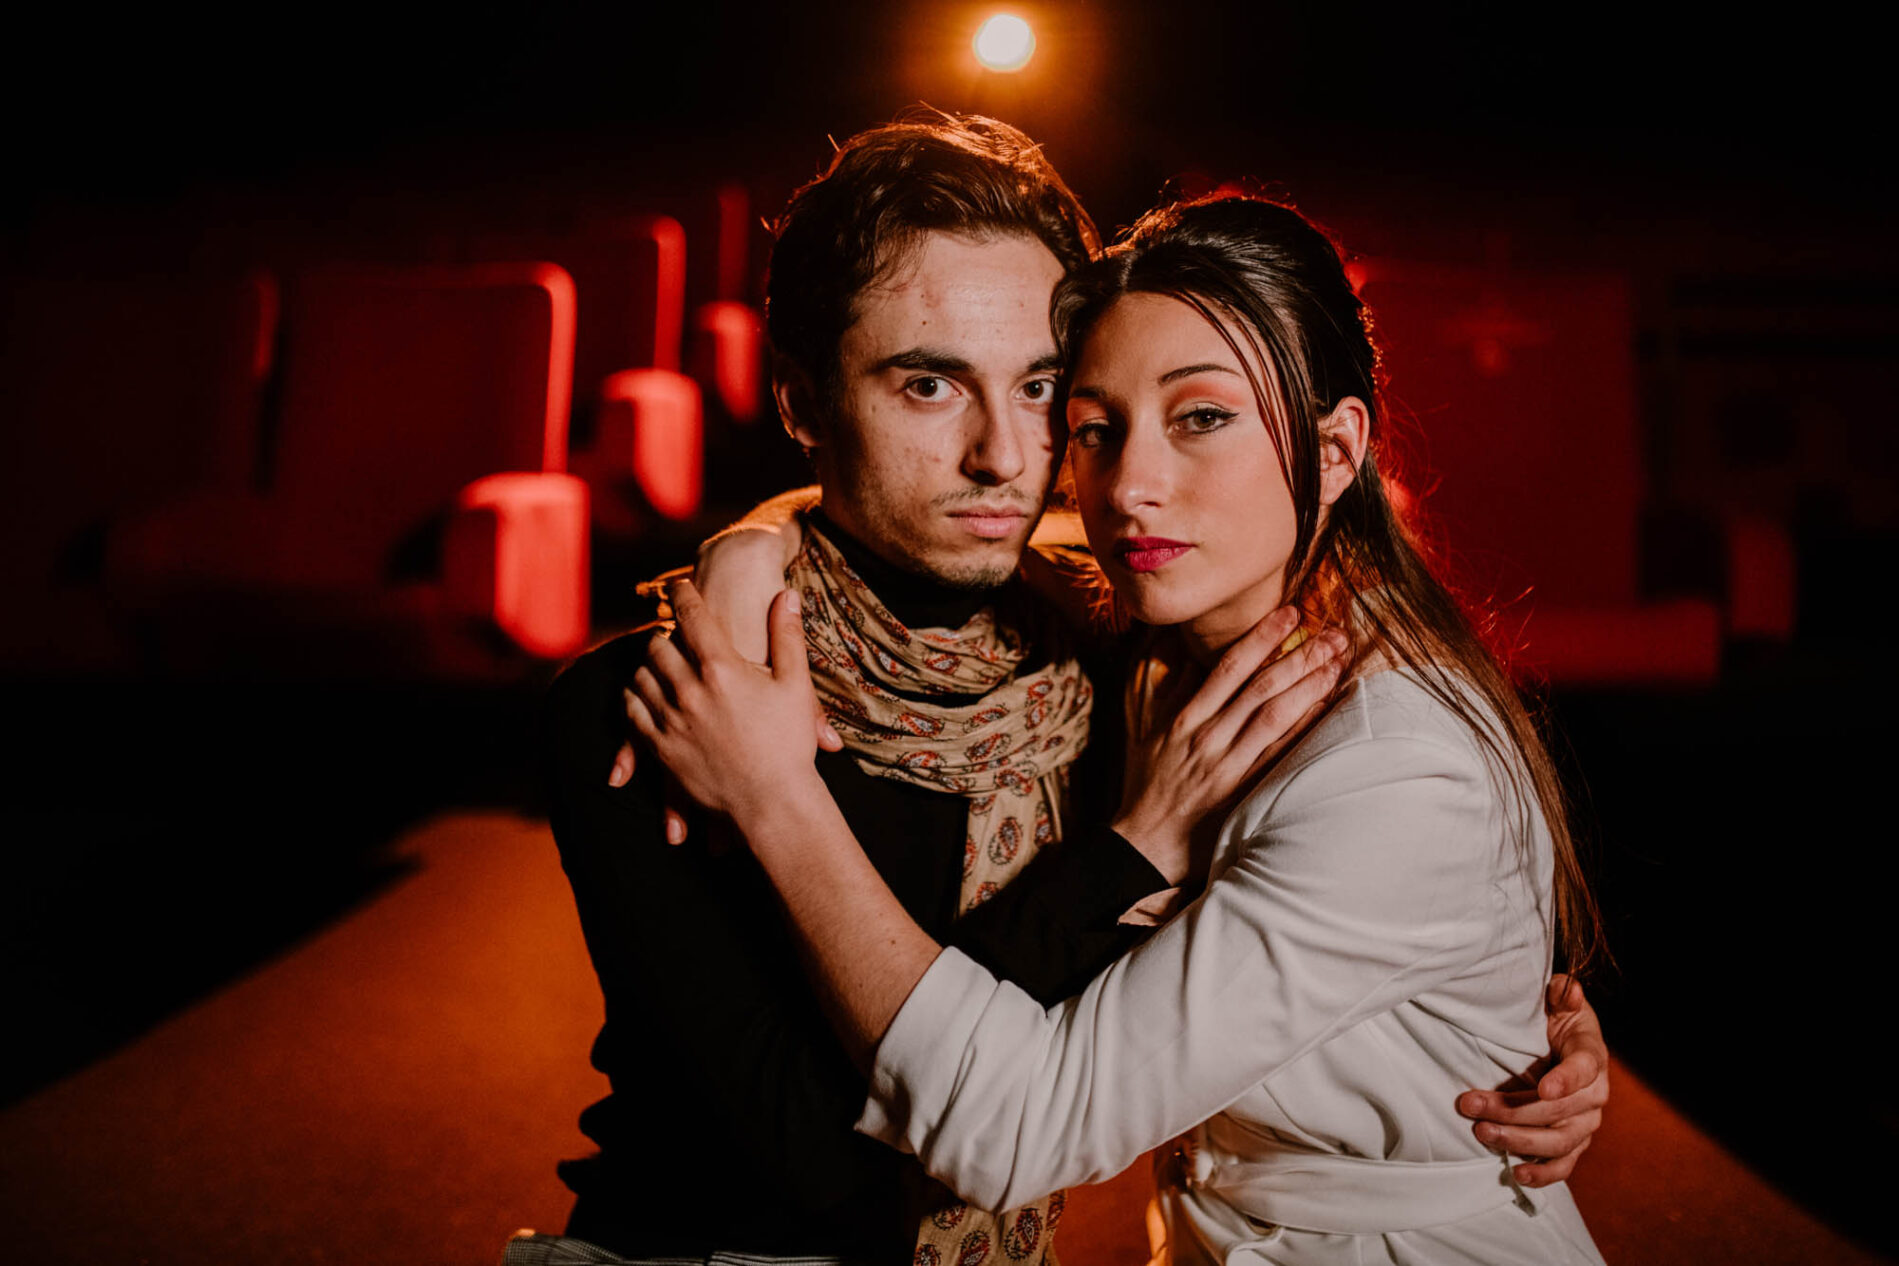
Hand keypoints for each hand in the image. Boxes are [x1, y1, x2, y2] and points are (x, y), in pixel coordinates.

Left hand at [608, 518, 834, 832]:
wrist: (772, 804)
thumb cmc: (789, 744)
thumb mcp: (796, 685)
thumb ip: (787, 635)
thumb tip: (785, 594)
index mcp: (722, 669)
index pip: (691, 616)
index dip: (683, 593)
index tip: (678, 583)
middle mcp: (689, 690)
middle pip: (658, 646)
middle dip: (664, 634)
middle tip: (671, 631)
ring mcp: (671, 720)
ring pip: (640, 677)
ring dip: (648, 666)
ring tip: (659, 663)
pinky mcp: (660, 749)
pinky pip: (632, 713)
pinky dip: (634, 698)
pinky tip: (644, 695)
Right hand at [1112, 608, 1348, 883]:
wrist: (1144, 842)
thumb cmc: (1144, 786)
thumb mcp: (1145, 733)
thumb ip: (1169, 694)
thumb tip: (1188, 659)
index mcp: (1185, 718)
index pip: (1228, 668)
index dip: (1261, 637)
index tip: (1290, 613)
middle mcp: (1208, 736)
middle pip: (1260, 686)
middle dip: (1299, 656)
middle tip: (1331, 633)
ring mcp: (1226, 764)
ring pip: (1273, 715)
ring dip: (1308, 686)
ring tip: (1337, 663)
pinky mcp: (1240, 790)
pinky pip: (1278, 754)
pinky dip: (1303, 730)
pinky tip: (1326, 710)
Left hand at [1457, 974, 1609, 1186]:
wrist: (1559, 1045)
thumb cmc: (1554, 1019)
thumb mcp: (1558, 999)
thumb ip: (1562, 992)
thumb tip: (1568, 990)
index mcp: (1591, 1055)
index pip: (1584, 1068)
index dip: (1566, 1080)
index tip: (1544, 1087)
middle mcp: (1594, 1094)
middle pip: (1558, 1110)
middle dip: (1513, 1110)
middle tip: (1471, 1105)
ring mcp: (1585, 1123)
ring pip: (1558, 1141)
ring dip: (1519, 1140)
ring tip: (1482, 1132)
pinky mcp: (1573, 1142)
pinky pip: (1563, 1165)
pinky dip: (1543, 1174)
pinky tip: (1517, 1173)